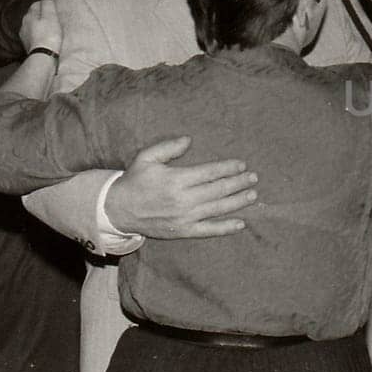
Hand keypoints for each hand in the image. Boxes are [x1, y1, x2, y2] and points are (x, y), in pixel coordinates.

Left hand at [20, 0, 62, 53]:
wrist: (43, 56)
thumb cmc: (49, 35)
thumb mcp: (51, 16)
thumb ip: (47, 4)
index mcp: (29, 15)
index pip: (36, 4)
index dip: (46, 5)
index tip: (54, 8)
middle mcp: (24, 23)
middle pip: (34, 15)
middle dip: (42, 15)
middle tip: (53, 18)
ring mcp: (24, 34)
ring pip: (32, 25)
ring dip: (39, 25)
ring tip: (49, 29)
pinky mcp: (27, 44)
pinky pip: (33, 35)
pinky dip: (38, 34)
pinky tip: (44, 38)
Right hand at [103, 136, 257, 238]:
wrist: (117, 209)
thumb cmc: (135, 180)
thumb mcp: (146, 158)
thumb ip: (168, 147)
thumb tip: (189, 140)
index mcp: (176, 179)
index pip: (209, 172)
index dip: (228, 168)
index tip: (242, 165)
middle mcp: (183, 199)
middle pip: (218, 190)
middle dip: (238, 183)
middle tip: (253, 178)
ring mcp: (184, 217)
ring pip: (217, 208)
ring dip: (238, 202)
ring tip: (253, 195)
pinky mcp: (182, 231)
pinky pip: (208, 230)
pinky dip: (225, 228)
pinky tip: (240, 223)